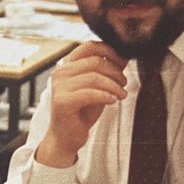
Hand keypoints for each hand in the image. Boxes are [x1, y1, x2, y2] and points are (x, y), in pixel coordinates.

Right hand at [35, 41, 128, 168]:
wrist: (67, 137)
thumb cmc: (82, 111)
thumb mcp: (98, 87)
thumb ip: (107, 71)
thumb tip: (124, 55)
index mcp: (67, 65)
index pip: (89, 47)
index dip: (110, 51)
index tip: (123, 63)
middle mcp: (60, 72)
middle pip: (95, 62)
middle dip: (115, 72)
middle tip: (124, 83)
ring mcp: (59, 86)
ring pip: (94, 77)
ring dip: (113, 86)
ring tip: (121, 94)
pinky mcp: (62, 101)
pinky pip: (90, 93)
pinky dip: (105, 96)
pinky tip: (113, 101)